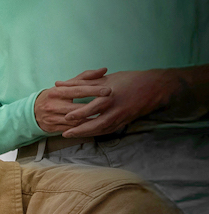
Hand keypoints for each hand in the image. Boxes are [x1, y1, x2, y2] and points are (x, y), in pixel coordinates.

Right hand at [33, 69, 110, 133]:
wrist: (32, 112)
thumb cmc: (53, 97)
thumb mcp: (65, 85)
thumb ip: (85, 77)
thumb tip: (103, 70)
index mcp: (56, 92)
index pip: (77, 91)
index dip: (93, 90)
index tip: (108, 90)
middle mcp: (53, 105)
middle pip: (77, 108)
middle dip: (94, 107)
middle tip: (110, 104)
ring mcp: (52, 118)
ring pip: (75, 121)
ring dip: (91, 120)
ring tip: (106, 117)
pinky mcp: (52, 128)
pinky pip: (71, 130)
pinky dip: (83, 128)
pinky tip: (94, 126)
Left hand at [59, 68, 183, 138]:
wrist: (155, 87)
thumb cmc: (129, 79)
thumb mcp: (105, 78)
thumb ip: (81, 82)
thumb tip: (59, 83)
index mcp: (111, 96)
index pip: (93, 107)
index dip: (79, 113)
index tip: (65, 118)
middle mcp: (116, 108)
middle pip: (97, 124)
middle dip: (81, 130)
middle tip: (65, 134)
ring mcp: (122, 117)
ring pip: (102, 129)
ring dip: (86, 134)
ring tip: (71, 135)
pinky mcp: (125, 121)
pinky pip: (109, 130)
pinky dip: (96, 133)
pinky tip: (86, 134)